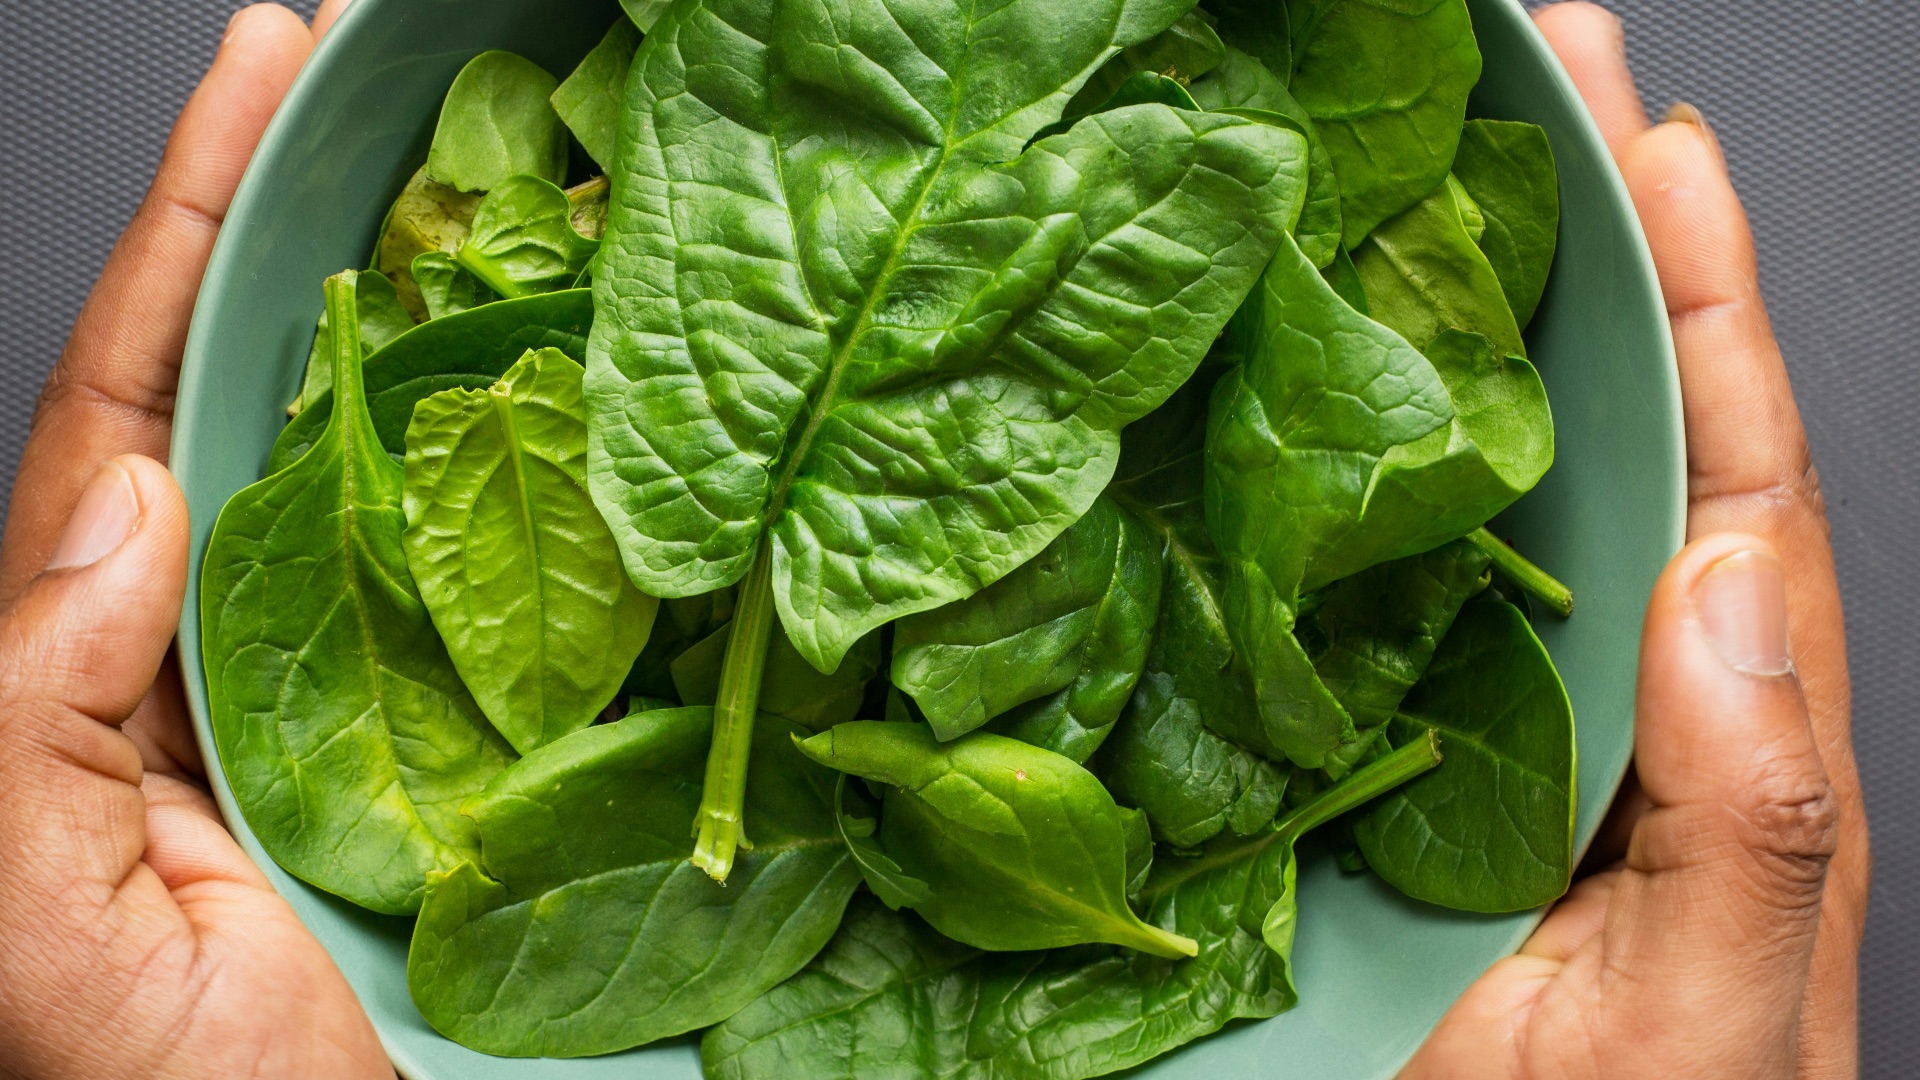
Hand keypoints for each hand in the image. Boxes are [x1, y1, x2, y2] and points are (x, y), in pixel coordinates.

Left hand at [0, 4, 391, 1077]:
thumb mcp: (34, 933)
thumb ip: (25, 721)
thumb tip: (131, 507)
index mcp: (70, 659)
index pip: (124, 396)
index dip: (186, 224)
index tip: (261, 73)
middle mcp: (189, 635)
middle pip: (238, 379)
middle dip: (286, 215)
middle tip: (358, 71)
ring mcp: (314, 671)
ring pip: (352, 453)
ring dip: (401, 313)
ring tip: (465, 179)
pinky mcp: (421, 723)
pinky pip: (451, 563)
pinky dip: (488, 459)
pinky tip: (538, 385)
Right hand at [1401, 5, 1867, 1078]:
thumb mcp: (1701, 1022)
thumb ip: (1750, 819)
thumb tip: (1723, 592)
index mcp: (1718, 735)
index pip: (1732, 473)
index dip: (1699, 297)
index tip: (1651, 140)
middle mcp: (1622, 695)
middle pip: (1626, 426)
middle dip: (1597, 239)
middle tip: (1540, 72)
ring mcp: (1505, 714)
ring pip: (1509, 481)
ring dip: (1483, 316)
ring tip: (1435, 169)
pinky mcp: (1395, 752)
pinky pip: (1396, 580)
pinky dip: (1370, 461)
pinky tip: (1314, 378)